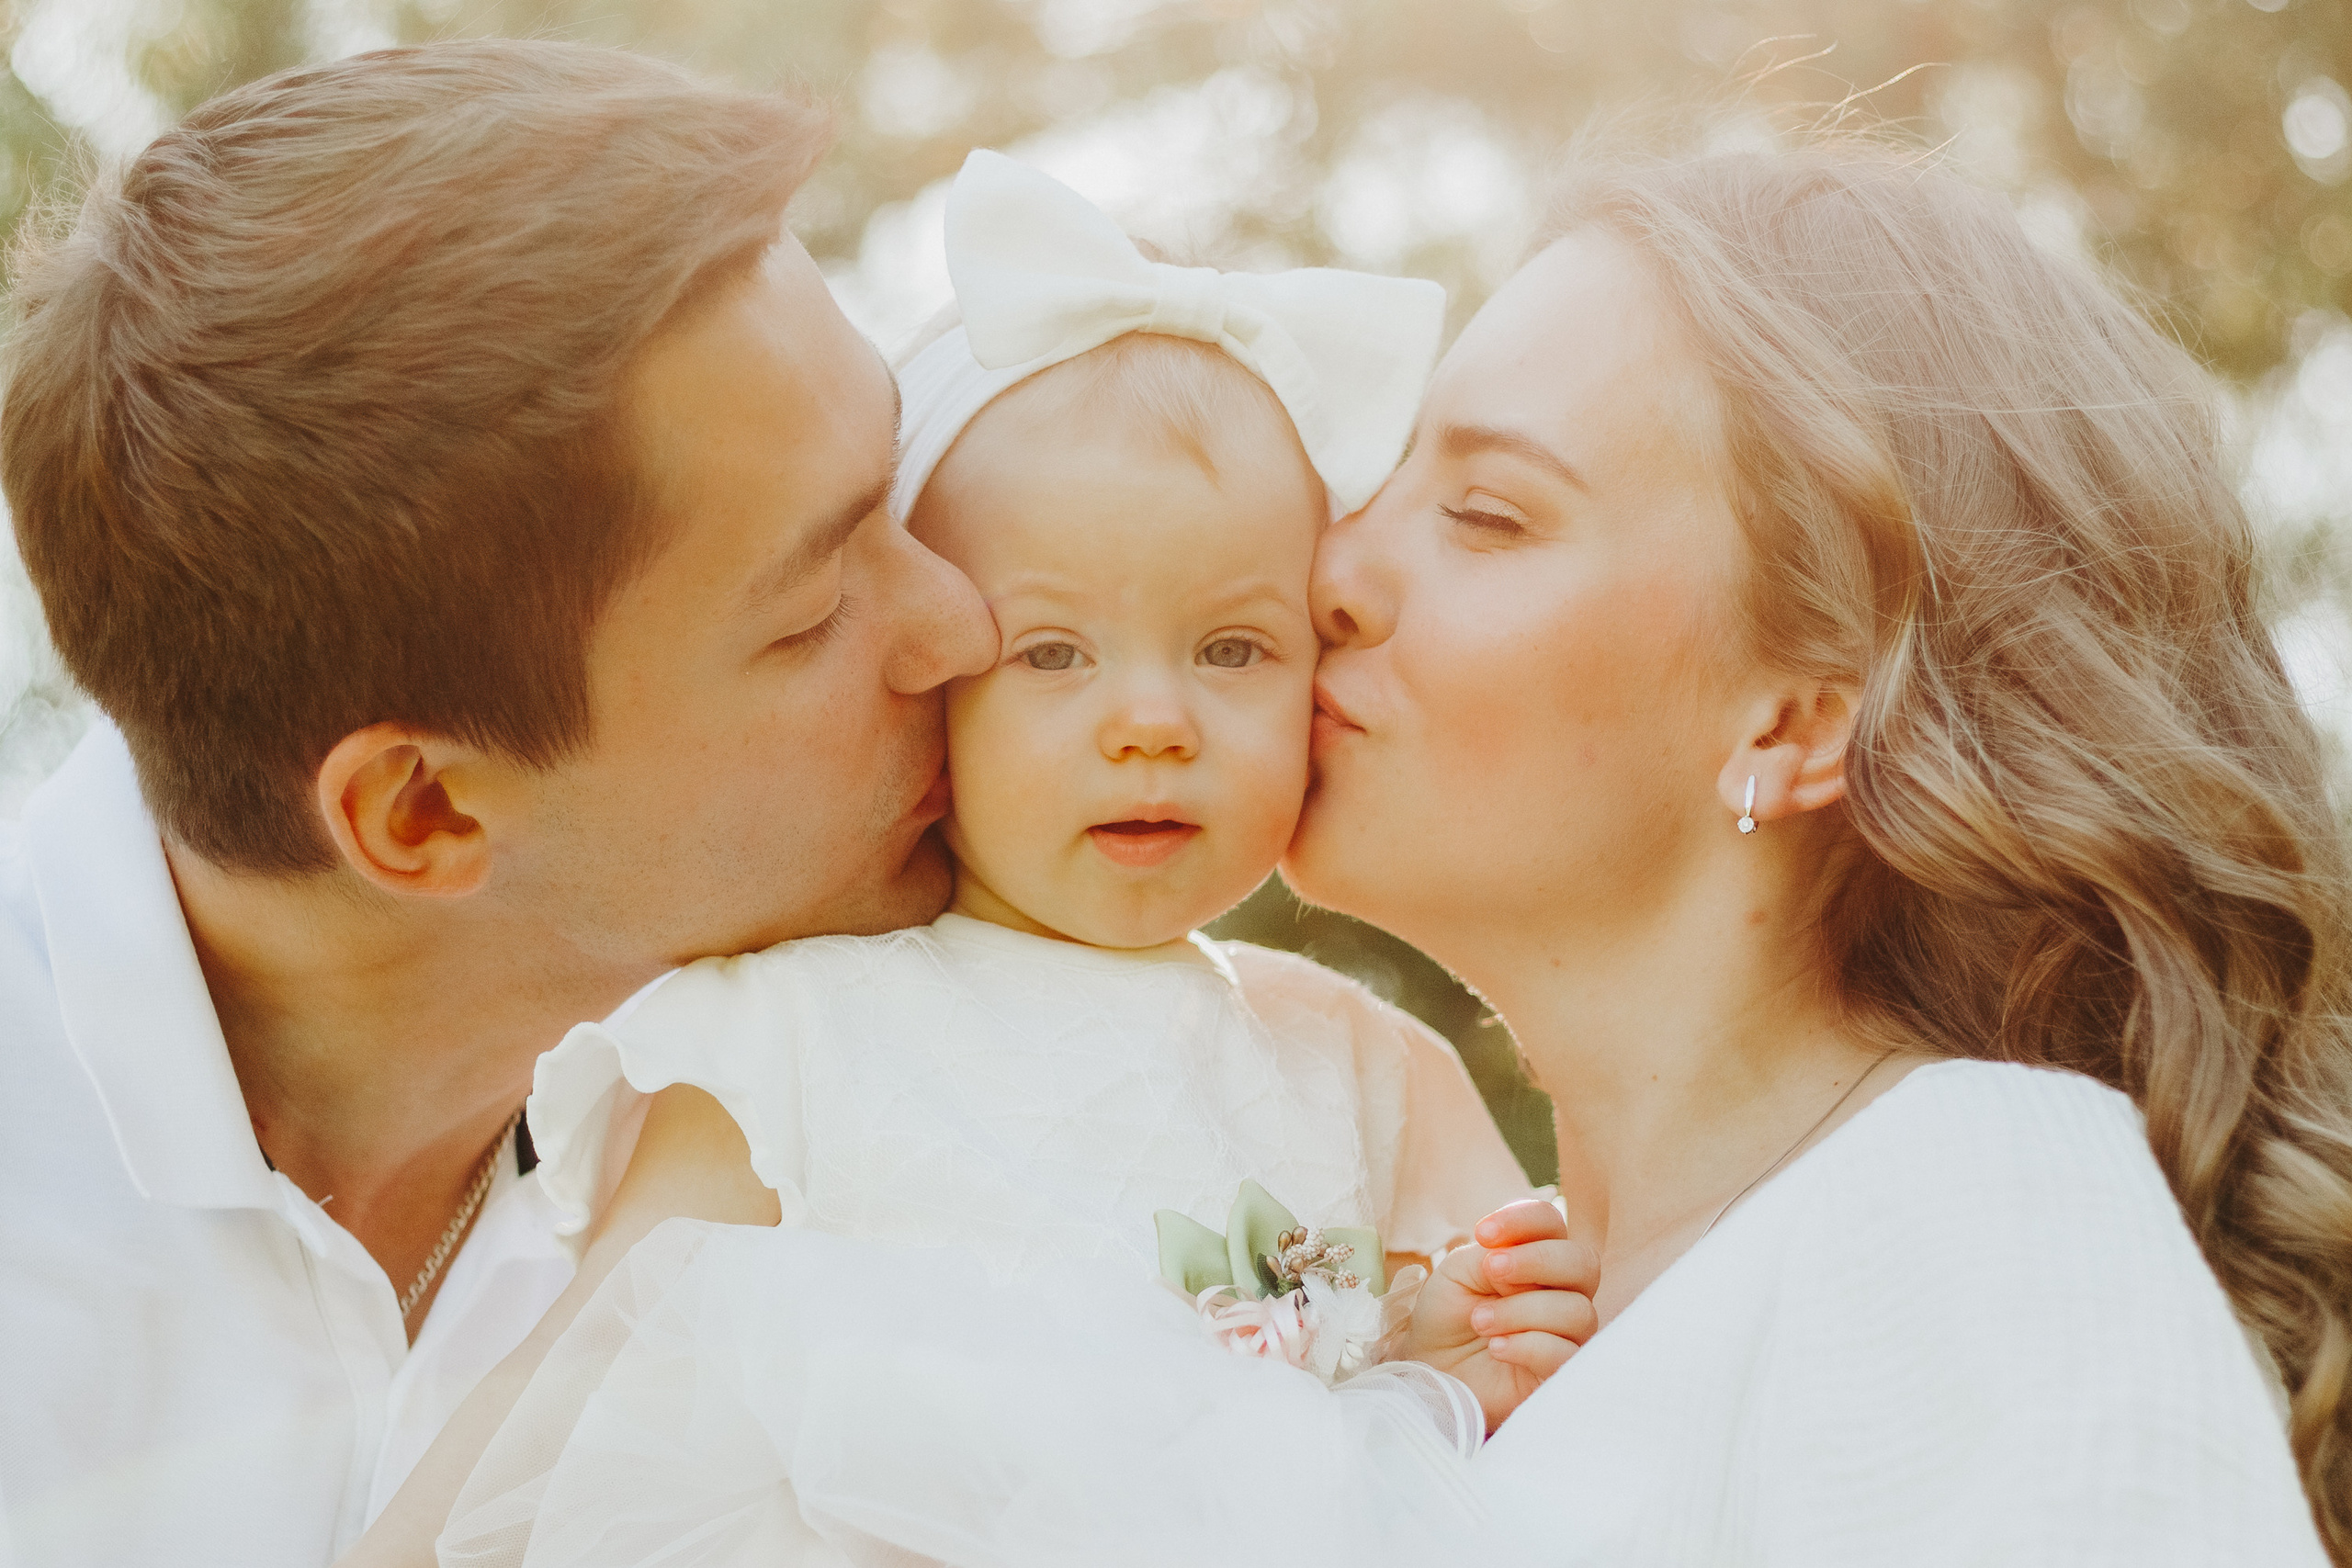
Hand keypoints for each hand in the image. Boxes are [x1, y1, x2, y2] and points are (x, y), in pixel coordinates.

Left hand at [1393, 1198, 1597, 1433]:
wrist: (1432, 1367)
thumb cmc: (1448, 1314)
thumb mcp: (1458, 1272)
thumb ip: (1492, 1255)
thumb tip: (1518, 1256)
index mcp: (1537, 1254)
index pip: (1551, 1222)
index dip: (1524, 1219)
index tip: (1482, 1233)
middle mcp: (1562, 1290)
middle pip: (1584, 1262)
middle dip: (1537, 1260)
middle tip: (1492, 1269)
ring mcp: (1566, 1332)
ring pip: (1578, 1311)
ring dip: (1522, 1310)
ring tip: (1480, 1321)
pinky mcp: (1560, 1372)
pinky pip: (1568, 1355)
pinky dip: (1528, 1346)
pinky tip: (1496, 1347)